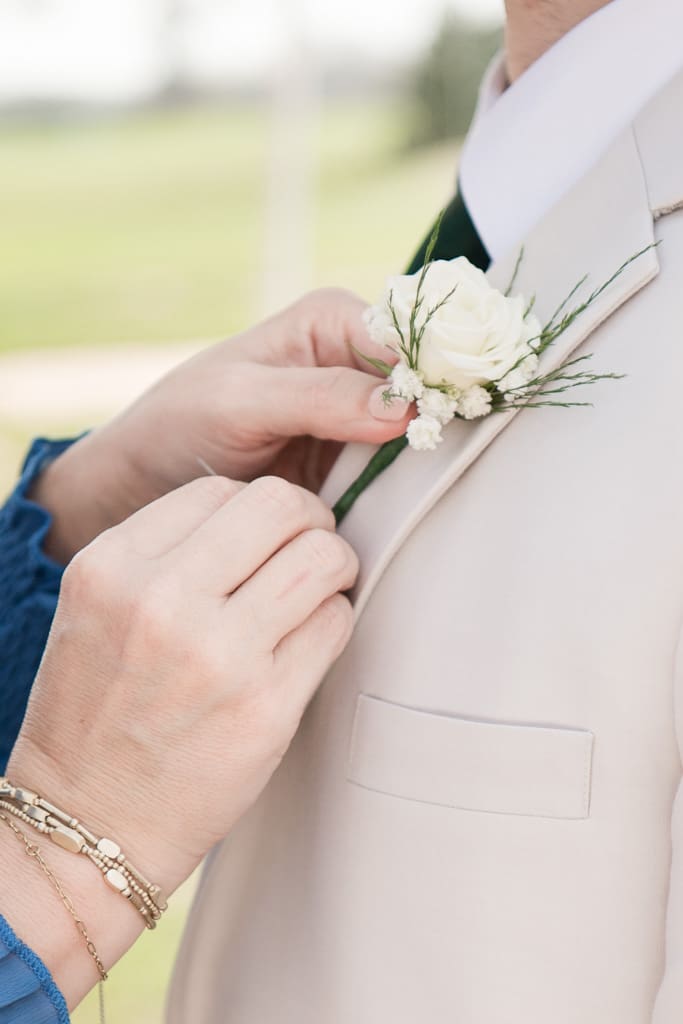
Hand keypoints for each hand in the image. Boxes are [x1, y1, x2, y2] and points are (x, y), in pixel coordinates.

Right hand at [6, 473, 356, 1002]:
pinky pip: (335, 625)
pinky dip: (334, 624)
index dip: (258, 507)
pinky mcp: (265, 706)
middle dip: (311, 521)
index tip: (270, 532)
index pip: (220, 489)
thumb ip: (166, 554)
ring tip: (319, 593)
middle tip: (313, 548)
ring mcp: (217, 654)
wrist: (86, 821)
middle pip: (281, 505)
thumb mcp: (100, 609)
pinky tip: (309, 643)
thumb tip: (264, 515)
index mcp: (111, 567)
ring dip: (334, 568)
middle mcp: (160, 600)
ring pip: (322, 557)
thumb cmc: (97, 713)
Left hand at [32, 289, 409, 561]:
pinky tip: (420, 504)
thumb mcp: (240, 401)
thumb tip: (404, 406)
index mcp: (333, 320)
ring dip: (431, 457)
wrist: (154, 481)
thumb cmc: (183, 423)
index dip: (436, 372)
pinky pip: (403, 473)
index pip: (409, 338)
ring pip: (425, 430)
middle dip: (443, 415)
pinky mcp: (361, 463)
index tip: (444, 415)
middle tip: (455, 455)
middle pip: (429, 382)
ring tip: (443, 484)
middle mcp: (358, 361)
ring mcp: (364, 416)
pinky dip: (411, 487)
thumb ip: (318, 397)